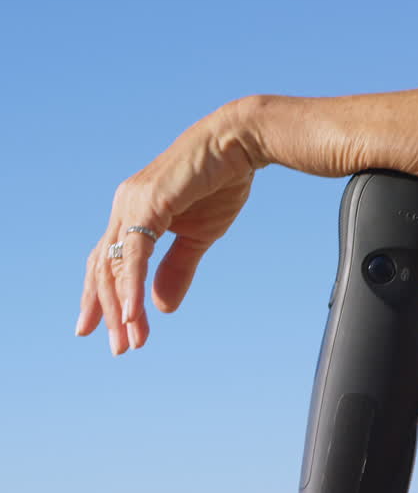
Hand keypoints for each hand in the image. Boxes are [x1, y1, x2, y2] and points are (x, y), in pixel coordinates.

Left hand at [76, 99, 261, 354]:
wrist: (239, 144)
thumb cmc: (222, 182)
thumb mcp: (200, 236)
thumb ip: (177, 268)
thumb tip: (160, 307)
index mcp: (133, 213)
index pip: (110, 263)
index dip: (107, 298)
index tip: (110, 332)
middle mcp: (124, 208)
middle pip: (103, 269)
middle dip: (108, 312)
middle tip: (118, 348)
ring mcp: (131, 204)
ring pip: (114, 266)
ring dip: (120, 308)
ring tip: (128, 340)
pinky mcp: (147, 205)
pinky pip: (133, 255)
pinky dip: (131, 287)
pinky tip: (133, 315)